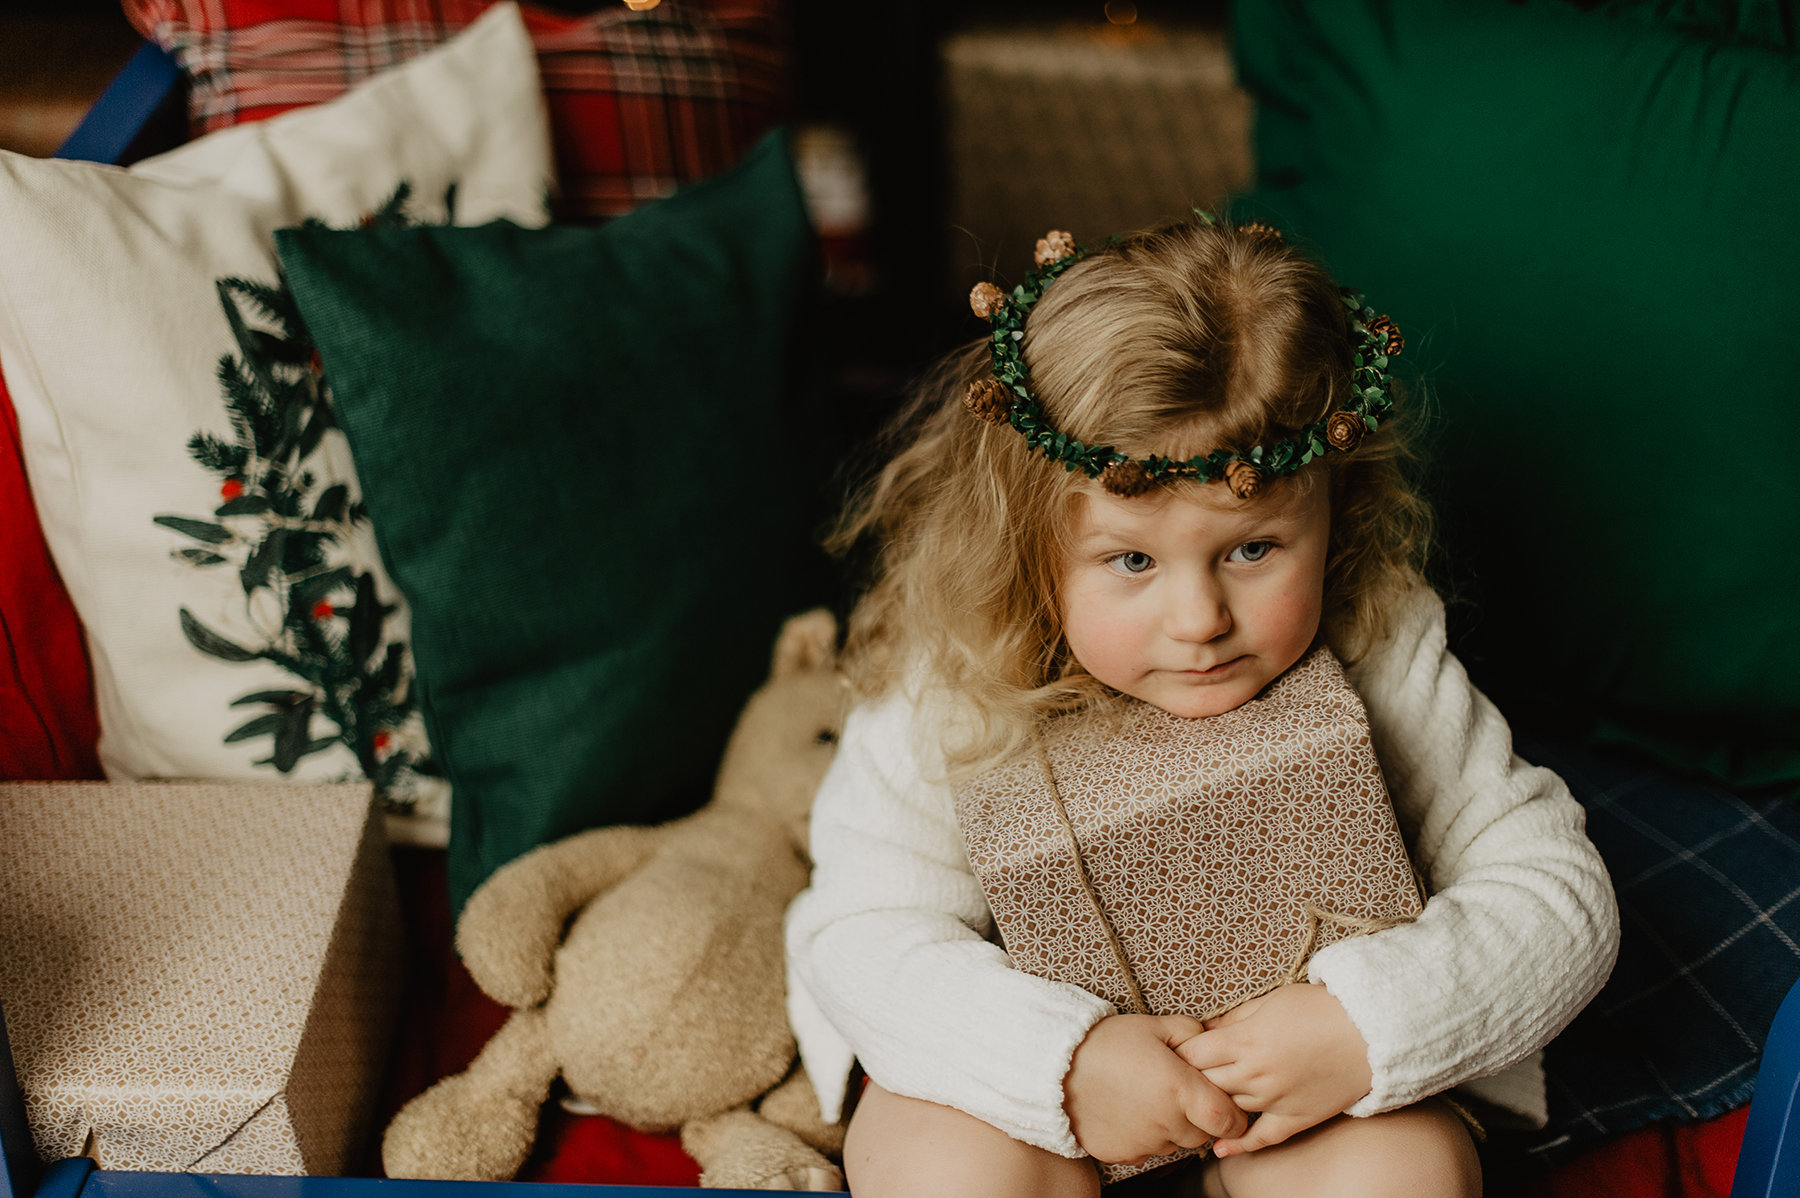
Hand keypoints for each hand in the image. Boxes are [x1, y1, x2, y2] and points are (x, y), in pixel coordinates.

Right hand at [1064, 1013, 1248, 1163]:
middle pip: (1202, 1134)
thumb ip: (1192, 1034)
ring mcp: (1143, 1142)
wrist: (1054, 1065)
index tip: (1224, 1104)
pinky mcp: (1122, 1154)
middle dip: (1198, 1117)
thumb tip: (1212, 1044)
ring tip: (1145, 1096)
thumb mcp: (1154, 1025)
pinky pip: (1147, 1150)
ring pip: (1174, 1143)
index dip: (1234, 1116)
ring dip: (1170, 1126)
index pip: (1229, 1121)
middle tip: (1174, 1091)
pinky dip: (1144, 1134)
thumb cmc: (1107, 1041)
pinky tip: (1127, 1109)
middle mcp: (1165, 1122)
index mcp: (1179, 1089)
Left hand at [1172, 983, 1371, 1156]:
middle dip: (1192, 1077)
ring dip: (1215, 1102)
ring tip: (1201, 1099)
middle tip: (1183, 1075)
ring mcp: (1276, 1099)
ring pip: (1229, 1107)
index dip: (1180, 1052)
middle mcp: (1256, 1073)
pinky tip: (1221, 1148)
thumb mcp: (1271, 1001)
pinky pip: (1262, 1138)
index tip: (1173, 1051)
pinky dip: (1239, 1145)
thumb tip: (1205, 1030)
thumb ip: (1234, 1018)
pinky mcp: (1297, 1117)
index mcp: (1245, 1040)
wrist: (1372, 1031)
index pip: (1193, 1054)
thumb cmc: (1321, 1008)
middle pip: (1206, 1082)